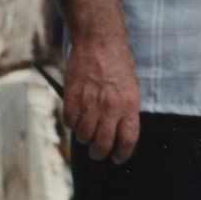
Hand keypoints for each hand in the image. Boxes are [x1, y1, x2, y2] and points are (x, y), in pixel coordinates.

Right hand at [63, 35, 140, 162]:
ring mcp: (90, 103)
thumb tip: (118, 135)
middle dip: (99, 153)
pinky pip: (70, 122)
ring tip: (86, 129)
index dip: (121, 154)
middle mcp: (110, 107)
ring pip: (84, 136)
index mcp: (129, 106)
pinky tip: (77, 114)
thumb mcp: (131, 89)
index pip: (127, 141)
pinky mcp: (72, 97)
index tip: (117, 158)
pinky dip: (72, 123)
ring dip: (84, 137)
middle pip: (103, 144)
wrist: (99, 41)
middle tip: (97, 152)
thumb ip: (125, 112)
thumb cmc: (117, 64)